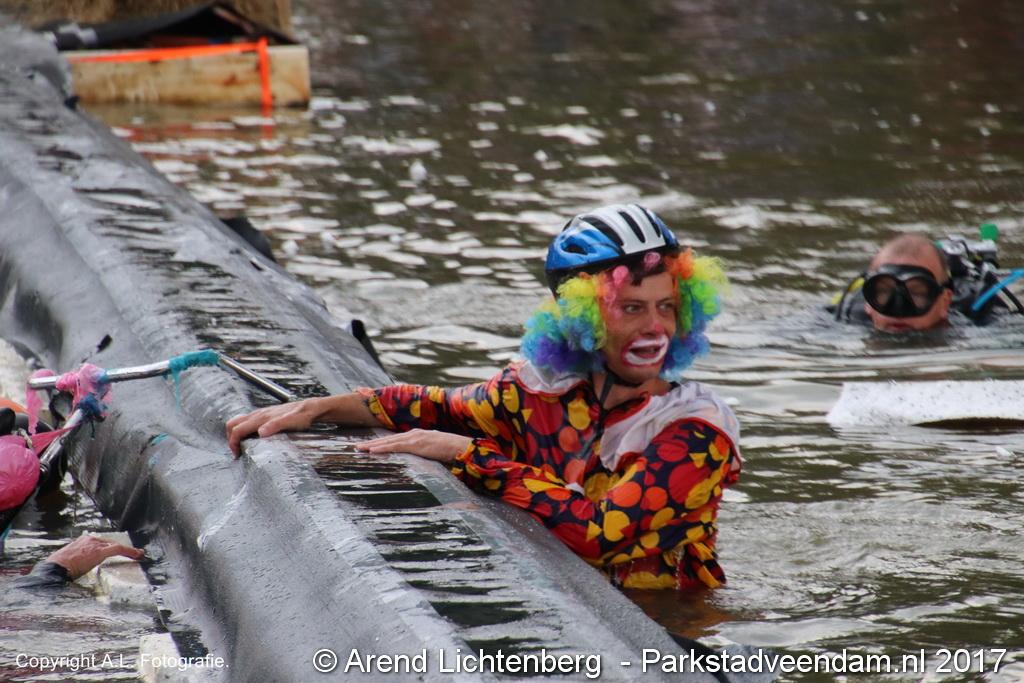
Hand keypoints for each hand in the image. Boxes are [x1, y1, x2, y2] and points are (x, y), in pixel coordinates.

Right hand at [46, 534, 144, 579]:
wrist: (53, 569)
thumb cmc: (57, 569)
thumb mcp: (67, 561)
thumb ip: (76, 561)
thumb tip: (76, 570)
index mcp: (81, 541)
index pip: (100, 543)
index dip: (110, 547)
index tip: (115, 550)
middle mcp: (90, 540)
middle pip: (110, 543)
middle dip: (120, 549)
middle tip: (131, 553)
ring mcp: (95, 545)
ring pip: (116, 546)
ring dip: (128, 551)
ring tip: (137, 554)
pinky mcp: (100, 551)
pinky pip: (119, 549)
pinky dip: (130, 551)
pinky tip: (138, 554)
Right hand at [225, 398, 324, 456]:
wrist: (311, 408)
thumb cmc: (302, 415)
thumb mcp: (292, 421)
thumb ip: (276, 425)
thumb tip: (260, 432)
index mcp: (261, 417)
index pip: (238, 428)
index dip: (233, 442)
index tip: (237, 454)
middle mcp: (259, 414)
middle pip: (234, 424)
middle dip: (231, 438)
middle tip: (237, 453)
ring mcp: (261, 414)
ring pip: (240, 422)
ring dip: (236, 435)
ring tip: (242, 448)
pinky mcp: (265, 416)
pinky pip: (248, 423)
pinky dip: (244, 432)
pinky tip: (252, 440)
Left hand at [357, 429, 471, 462]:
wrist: (460, 447)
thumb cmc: (450, 451)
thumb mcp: (434, 451)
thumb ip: (425, 454)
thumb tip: (420, 462)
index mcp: (417, 436)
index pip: (395, 440)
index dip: (381, 443)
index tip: (369, 446)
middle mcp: (413, 434)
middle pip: (388, 439)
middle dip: (372, 443)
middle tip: (357, 447)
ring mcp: (414, 438)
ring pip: (388, 442)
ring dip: (373, 446)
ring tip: (360, 448)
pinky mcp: (416, 444)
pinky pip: (396, 447)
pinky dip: (383, 448)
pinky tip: (372, 451)